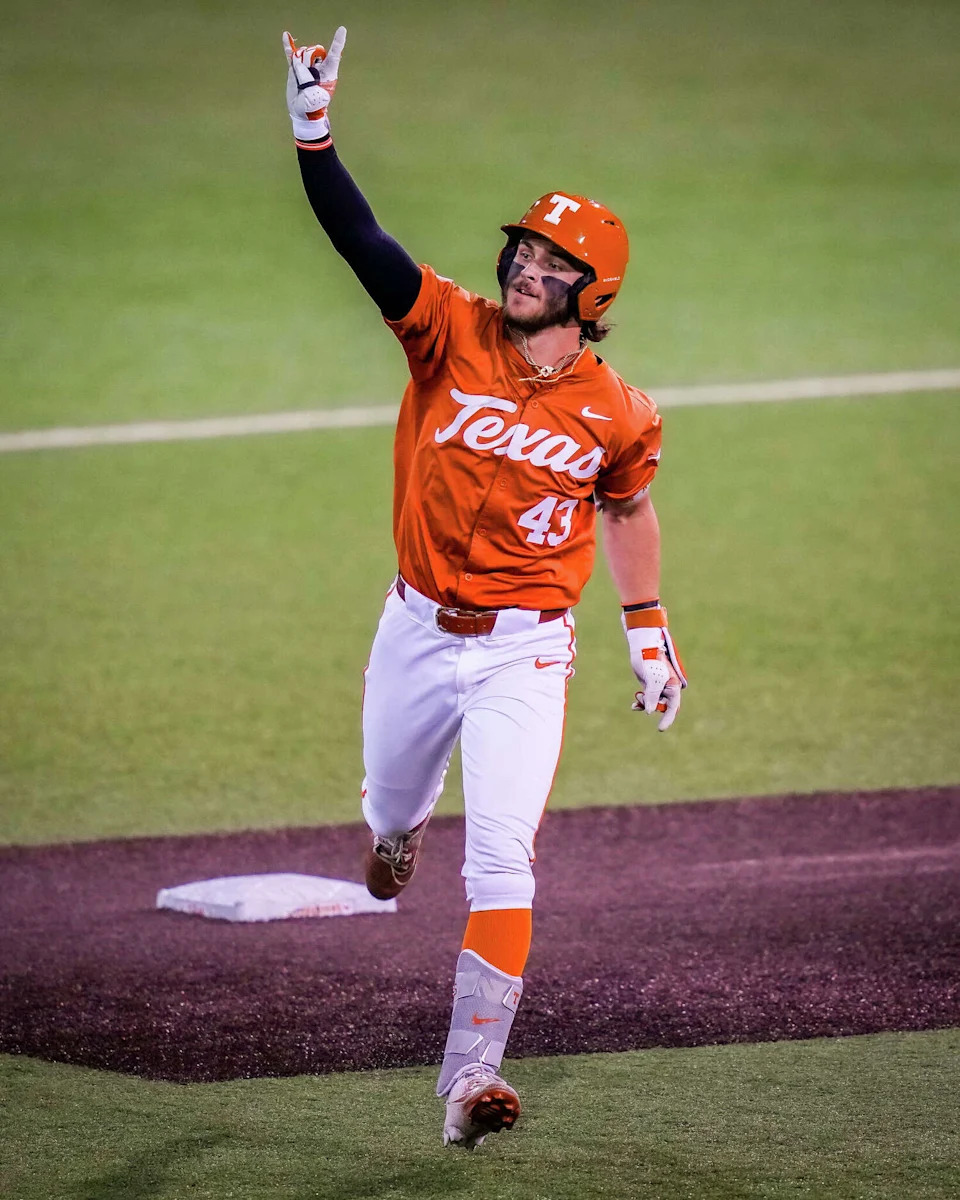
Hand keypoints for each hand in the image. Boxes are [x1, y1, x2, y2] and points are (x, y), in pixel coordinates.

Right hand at [282, 26, 345, 143]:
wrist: (302, 112)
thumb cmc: (312, 107)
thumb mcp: (313, 97)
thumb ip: (306, 79)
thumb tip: (297, 64)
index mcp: (329, 73)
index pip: (334, 56)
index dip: (338, 43)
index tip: (342, 30)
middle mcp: (319, 67)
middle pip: (315, 53)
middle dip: (309, 59)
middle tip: (306, 78)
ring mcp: (306, 66)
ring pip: (302, 55)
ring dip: (298, 63)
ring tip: (299, 79)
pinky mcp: (295, 68)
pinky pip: (292, 54)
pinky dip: (288, 46)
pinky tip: (285, 36)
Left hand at [630, 652, 683, 731]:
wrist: (643, 646)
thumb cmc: (650, 660)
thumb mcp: (652, 679)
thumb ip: (652, 695)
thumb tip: (650, 712)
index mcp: (673, 687)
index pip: (672, 707)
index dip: (667, 719)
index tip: (660, 729)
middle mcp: (668, 688)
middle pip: (663, 706)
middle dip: (652, 707)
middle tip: (641, 699)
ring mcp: (659, 687)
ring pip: (654, 703)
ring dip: (645, 704)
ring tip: (637, 700)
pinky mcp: (650, 685)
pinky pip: (648, 698)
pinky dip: (642, 702)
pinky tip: (634, 706)